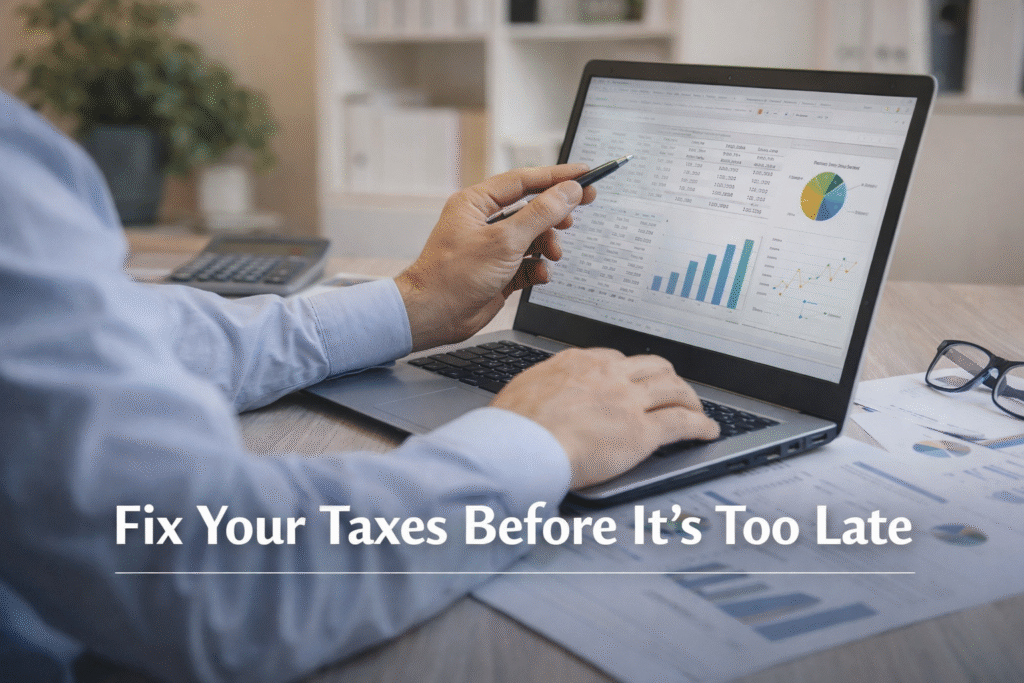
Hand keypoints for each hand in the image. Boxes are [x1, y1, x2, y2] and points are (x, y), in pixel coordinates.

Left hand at [395, 165, 595, 350]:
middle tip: (577, 215)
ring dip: (547, 245)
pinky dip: (538, 268)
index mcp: (477, 203)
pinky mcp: (499, 271)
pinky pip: (528, 263)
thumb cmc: (454, 275)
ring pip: (533, 237)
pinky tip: (539, 275)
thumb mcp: (505, 240)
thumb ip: (541, 214)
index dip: (557, 176)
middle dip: (555, 215)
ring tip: (553, 254)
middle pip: (532, 208)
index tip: (585, 173)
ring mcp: (492, 246)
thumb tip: (568, 192)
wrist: (434, 316)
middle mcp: (484, 221)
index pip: (524, 180)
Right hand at [490, 349, 720, 489]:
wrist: (518, 445)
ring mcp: (628, 401)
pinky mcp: (641, 432)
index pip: (617, 359)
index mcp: (577, 363)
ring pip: (673, 389)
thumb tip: (542, 400)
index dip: (632, 372)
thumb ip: (546, 389)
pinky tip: (707, 431)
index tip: (635, 381)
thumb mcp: (525, 390)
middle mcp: (608, 375)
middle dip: (667, 378)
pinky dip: (700, 426)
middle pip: (653, 366)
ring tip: (696, 410)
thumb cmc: (512, 427)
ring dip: (689, 399)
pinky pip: (682, 423)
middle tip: (673, 391)